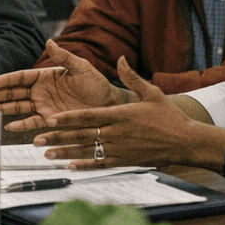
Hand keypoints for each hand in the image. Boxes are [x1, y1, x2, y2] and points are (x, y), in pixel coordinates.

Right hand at [0, 40, 124, 131]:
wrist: (109, 104)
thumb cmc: (97, 84)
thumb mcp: (81, 68)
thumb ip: (64, 57)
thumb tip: (49, 41)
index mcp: (46, 75)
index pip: (20, 77)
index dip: (6, 80)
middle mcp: (41, 91)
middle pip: (12, 93)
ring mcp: (44, 105)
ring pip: (17, 107)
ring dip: (1, 109)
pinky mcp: (50, 119)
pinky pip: (32, 122)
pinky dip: (21, 125)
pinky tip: (9, 126)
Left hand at [32, 57, 199, 168]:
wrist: (186, 142)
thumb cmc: (170, 117)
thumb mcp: (152, 92)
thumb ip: (132, 77)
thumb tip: (121, 58)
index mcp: (120, 115)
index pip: (87, 116)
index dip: (67, 118)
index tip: (49, 119)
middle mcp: (116, 132)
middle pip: (81, 135)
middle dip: (58, 137)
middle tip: (38, 139)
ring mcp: (120, 148)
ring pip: (87, 151)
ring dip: (65, 152)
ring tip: (47, 153)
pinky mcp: (125, 161)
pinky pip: (101, 164)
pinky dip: (85, 165)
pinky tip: (70, 166)